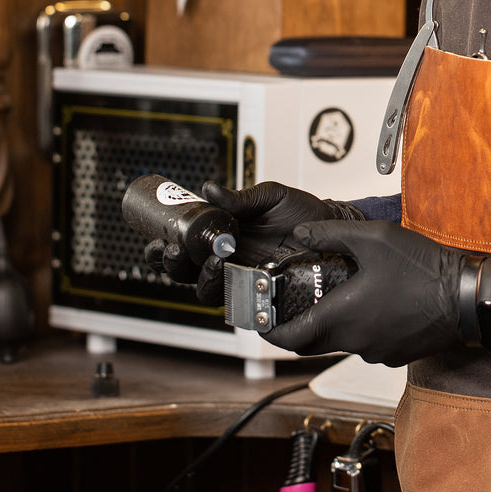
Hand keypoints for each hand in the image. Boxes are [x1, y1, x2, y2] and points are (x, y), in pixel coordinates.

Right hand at [143, 181, 361, 305]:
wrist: (333, 230)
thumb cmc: (303, 213)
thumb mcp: (271, 197)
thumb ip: (241, 198)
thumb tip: (208, 189)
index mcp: (221, 236)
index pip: (183, 248)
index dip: (163, 249)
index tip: (157, 240)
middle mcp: (227, 261)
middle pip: (184, 273)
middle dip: (171, 265)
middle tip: (173, 250)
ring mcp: (242, 280)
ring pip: (204, 290)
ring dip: (197, 277)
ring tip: (209, 261)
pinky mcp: (260, 295)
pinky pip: (236, 303)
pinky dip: (225, 292)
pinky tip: (227, 275)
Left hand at [263, 220, 465, 367]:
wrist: (466, 298)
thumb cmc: (423, 269)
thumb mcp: (372, 239)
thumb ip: (330, 235)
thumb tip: (299, 234)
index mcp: (342, 317)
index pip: (290, 338)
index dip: (270, 331)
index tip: (261, 320)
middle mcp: (355, 342)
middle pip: (312, 343)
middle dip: (298, 325)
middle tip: (292, 305)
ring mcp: (377, 351)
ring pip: (342, 341)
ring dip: (335, 321)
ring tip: (341, 292)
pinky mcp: (396, 353)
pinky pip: (368, 342)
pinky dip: (361, 326)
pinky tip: (375, 301)